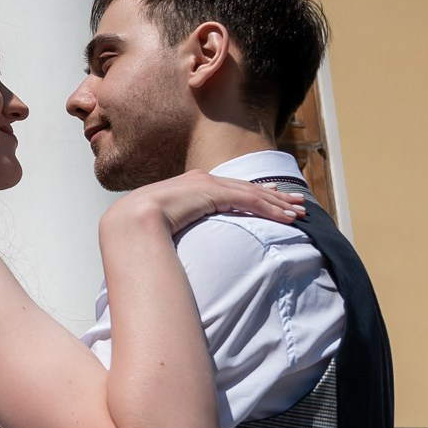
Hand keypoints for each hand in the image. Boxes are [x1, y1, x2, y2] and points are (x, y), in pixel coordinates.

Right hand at [104, 171, 305, 237]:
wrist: (128, 223)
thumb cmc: (139, 232)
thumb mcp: (164, 227)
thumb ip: (178, 230)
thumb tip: (179, 248)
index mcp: (189, 186)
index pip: (230, 190)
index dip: (254, 196)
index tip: (273, 204)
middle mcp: (201, 179)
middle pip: (246, 187)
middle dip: (275, 196)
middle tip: (298, 204)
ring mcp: (206, 183)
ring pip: (252, 192)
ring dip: (278, 203)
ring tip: (299, 212)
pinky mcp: (212, 192)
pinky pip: (248, 199)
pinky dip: (269, 207)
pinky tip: (285, 216)